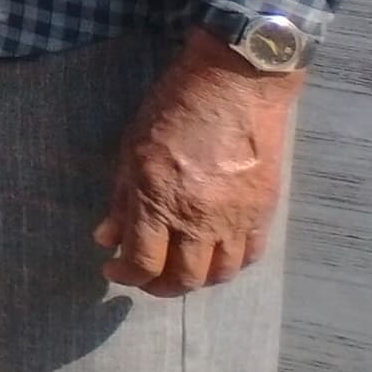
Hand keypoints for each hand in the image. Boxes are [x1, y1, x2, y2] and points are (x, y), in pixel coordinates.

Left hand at [96, 37, 299, 295]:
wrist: (235, 85)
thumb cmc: (173, 108)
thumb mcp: (131, 148)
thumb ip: (120, 199)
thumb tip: (107, 239)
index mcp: (159, 199)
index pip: (144, 261)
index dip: (126, 274)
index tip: (114, 268)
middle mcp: (199, 218)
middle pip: (184, 278)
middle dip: (159, 285)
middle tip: (146, 277)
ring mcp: (236, 218)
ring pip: (219, 275)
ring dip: (195, 280)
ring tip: (178, 269)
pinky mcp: (264, 212)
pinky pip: (250, 256)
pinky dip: (229, 265)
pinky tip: (212, 257)